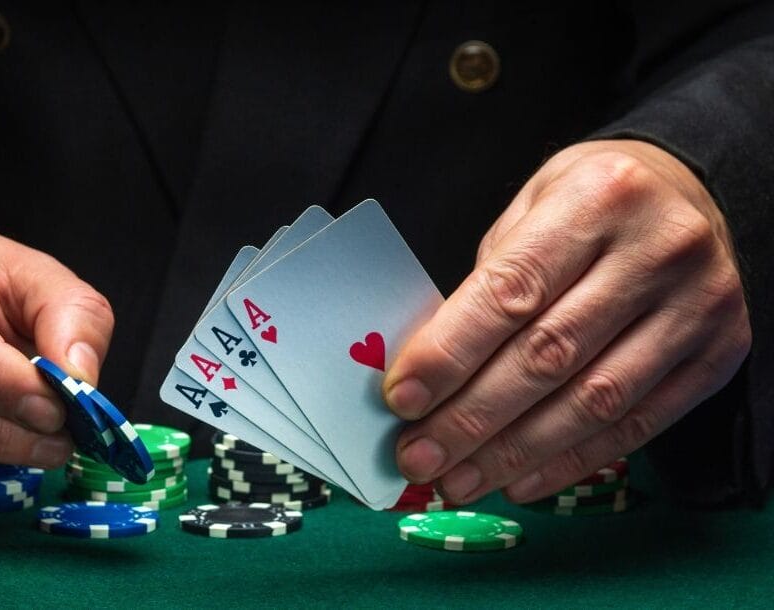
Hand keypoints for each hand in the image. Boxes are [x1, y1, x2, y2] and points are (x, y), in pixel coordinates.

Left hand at [383, 140, 750, 503]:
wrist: (689, 196)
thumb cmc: (590, 203)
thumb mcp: (530, 209)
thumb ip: (487, 283)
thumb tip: (428, 374)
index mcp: (598, 198)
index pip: (511, 291)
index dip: (450, 354)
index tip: (401, 400)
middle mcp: (658, 250)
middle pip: (548, 355)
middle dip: (471, 418)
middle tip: (418, 457)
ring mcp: (698, 306)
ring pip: (593, 401)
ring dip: (514, 454)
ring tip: (459, 481)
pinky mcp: (718, 355)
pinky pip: (637, 425)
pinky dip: (571, 461)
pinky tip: (519, 481)